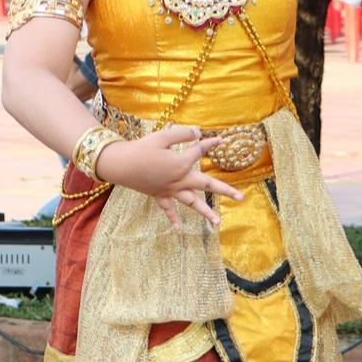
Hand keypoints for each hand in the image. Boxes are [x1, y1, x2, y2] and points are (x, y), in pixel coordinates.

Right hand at [95, 125, 248, 227]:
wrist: (120, 164)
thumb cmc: (140, 148)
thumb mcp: (162, 136)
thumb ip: (182, 134)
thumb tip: (199, 133)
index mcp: (182, 164)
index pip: (201, 151)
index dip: (210, 144)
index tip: (221, 140)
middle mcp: (179, 180)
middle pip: (207, 185)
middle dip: (225, 190)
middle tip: (241, 198)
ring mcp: (170, 190)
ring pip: (191, 202)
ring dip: (205, 212)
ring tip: (218, 222)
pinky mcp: (159, 195)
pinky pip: (168, 209)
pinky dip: (173, 218)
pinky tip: (178, 229)